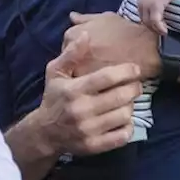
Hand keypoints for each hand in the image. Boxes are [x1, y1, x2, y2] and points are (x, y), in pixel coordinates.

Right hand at [31, 34, 142, 157]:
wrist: (44, 133)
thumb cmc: (53, 98)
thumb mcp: (55, 73)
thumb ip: (71, 54)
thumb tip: (86, 34)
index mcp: (73, 90)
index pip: (107, 77)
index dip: (126, 71)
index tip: (135, 68)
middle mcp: (81, 110)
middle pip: (121, 96)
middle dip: (134, 88)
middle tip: (135, 85)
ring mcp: (89, 130)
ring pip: (125, 115)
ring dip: (131, 106)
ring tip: (126, 101)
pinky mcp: (95, 145)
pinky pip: (123, 135)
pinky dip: (128, 127)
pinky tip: (123, 120)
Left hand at [64, 12, 160, 79]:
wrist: (148, 48)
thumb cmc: (126, 30)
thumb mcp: (105, 18)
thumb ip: (85, 18)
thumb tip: (72, 16)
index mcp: (72, 35)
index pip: (66, 48)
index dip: (78, 53)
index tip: (90, 54)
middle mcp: (71, 53)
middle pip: (68, 64)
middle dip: (79, 66)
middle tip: (94, 66)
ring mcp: (81, 70)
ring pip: (77, 78)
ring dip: (85, 78)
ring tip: (99, 76)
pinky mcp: (93, 85)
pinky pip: (88, 88)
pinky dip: (94, 87)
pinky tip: (104, 84)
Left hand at [137, 0, 174, 34]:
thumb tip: (154, 1)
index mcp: (139, 1)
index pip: (141, 15)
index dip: (146, 21)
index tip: (153, 26)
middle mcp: (141, 5)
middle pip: (144, 20)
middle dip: (150, 27)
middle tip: (158, 32)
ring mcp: (147, 7)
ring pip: (149, 23)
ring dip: (155, 29)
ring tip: (162, 33)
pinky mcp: (155, 8)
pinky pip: (156, 21)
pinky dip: (160, 28)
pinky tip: (165, 31)